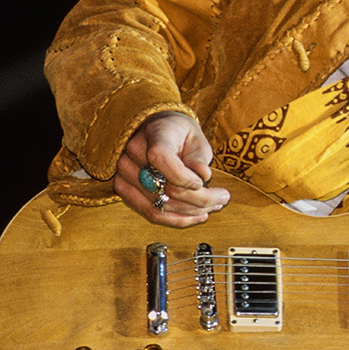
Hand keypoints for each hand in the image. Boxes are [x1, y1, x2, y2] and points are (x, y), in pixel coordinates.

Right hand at [113, 112, 228, 226]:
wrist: (158, 130)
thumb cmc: (180, 133)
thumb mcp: (196, 137)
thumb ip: (198, 156)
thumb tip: (204, 175)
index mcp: (154, 133)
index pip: (160, 157)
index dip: (182, 176)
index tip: (203, 182)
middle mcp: (133, 152)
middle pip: (163, 187)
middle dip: (199, 199)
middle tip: (223, 198)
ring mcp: (125, 172)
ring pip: (159, 205)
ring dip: (191, 211)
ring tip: (214, 206)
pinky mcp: (124, 188)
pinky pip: (151, 212)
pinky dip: (177, 219)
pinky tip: (199, 215)